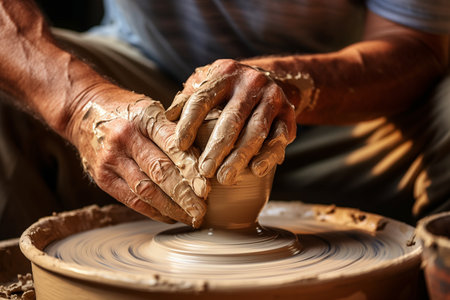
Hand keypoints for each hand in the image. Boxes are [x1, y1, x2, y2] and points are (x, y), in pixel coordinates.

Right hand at [67, 87, 208, 226]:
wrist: (83, 110)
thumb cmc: (128, 111)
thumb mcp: (151, 109)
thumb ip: (175, 131)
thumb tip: (208, 158)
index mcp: (144, 116)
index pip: (172, 145)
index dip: (190, 168)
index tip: (206, 187)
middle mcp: (126, 137)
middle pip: (160, 171)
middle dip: (184, 195)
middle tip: (202, 210)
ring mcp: (111, 159)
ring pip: (146, 190)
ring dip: (171, 208)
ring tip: (190, 217)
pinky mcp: (102, 177)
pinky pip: (132, 200)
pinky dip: (154, 211)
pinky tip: (170, 216)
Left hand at [166, 59, 295, 184]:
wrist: (274, 78)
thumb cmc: (229, 88)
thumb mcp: (208, 83)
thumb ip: (188, 98)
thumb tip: (167, 117)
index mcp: (225, 73)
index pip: (203, 99)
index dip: (190, 123)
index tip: (179, 146)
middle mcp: (251, 83)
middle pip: (232, 119)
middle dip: (217, 148)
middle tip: (204, 172)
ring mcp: (273, 98)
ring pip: (256, 130)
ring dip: (240, 156)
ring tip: (225, 178)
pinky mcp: (289, 114)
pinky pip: (280, 137)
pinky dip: (269, 155)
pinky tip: (256, 170)